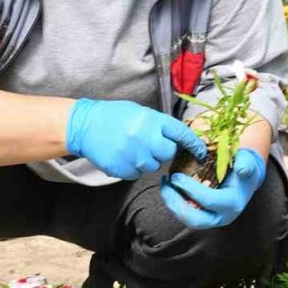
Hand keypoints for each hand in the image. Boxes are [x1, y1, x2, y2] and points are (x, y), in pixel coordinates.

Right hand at [65, 99, 205, 179]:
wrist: (85, 125)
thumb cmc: (114, 116)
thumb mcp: (140, 113)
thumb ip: (159, 125)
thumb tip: (178, 138)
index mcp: (152, 120)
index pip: (181, 134)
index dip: (194, 144)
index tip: (202, 152)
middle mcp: (145, 138)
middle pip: (168, 153)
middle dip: (163, 150)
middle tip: (150, 143)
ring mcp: (134, 156)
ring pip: (153, 166)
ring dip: (147, 160)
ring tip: (132, 147)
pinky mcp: (123, 169)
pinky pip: (138, 174)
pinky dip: (134, 167)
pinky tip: (124, 155)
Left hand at [159, 147, 266, 228]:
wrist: (245, 179)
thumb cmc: (244, 167)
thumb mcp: (248, 163)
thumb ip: (246, 164)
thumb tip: (241, 169)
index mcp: (232, 204)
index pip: (209, 201)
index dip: (190, 189)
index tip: (176, 176)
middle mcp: (222, 217)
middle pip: (194, 220)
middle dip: (176, 203)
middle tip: (165, 185)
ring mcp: (212, 220)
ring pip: (187, 220)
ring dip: (172, 204)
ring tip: (164, 186)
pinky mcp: (203, 217)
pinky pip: (186, 215)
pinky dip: (175, 204)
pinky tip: (169, 189)